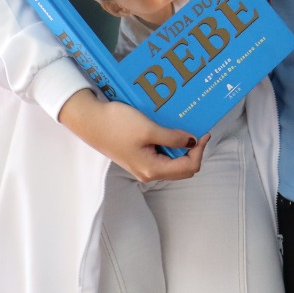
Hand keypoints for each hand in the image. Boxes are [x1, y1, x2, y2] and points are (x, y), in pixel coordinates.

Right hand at [56, 90, 209, 181]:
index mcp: (152, 169)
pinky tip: (169, 128)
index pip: (188, 167)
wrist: (89, 120)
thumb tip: (192, 141)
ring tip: (184, 127)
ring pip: (171, 161)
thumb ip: (173, 137)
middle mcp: (148, 172)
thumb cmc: (116, 124)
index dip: (200, 151)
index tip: (204, 132)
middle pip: (182, 168)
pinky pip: (160, 154)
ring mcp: (142, 165)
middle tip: (197, 130)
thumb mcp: (149, 129)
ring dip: (180, 146)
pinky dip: (169, 143)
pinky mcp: (137, 155)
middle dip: (193, 151)